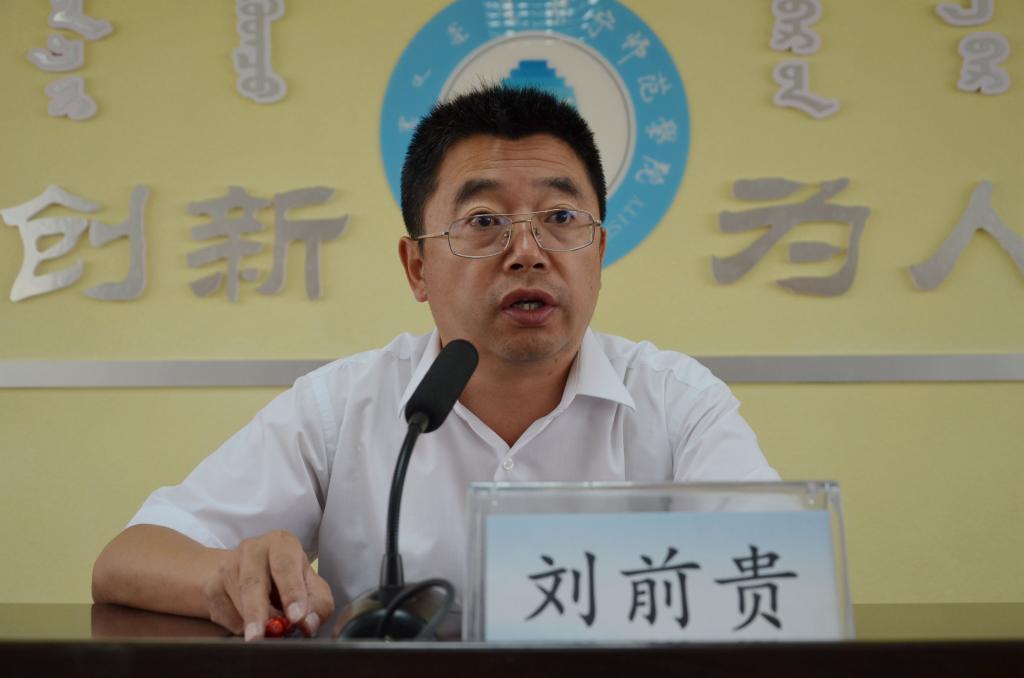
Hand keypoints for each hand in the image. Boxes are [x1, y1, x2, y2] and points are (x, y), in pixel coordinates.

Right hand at [202, 530, 333, 639]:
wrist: (249, 573)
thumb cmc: (288, 580)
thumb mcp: (311, 586)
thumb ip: (318, 605)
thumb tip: (309, 624)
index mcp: (281, 543)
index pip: (285, 566)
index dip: (292, 592)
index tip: (296, 617)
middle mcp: (252, 549)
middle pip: (253, 582)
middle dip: (258, 612)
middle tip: (261, 636)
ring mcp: (228, 566)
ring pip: (237, 601)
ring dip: (251, 623)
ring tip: (265, 634)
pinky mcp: (212, 586)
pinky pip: (223, 614)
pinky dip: (238, 626)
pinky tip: (248, 624)